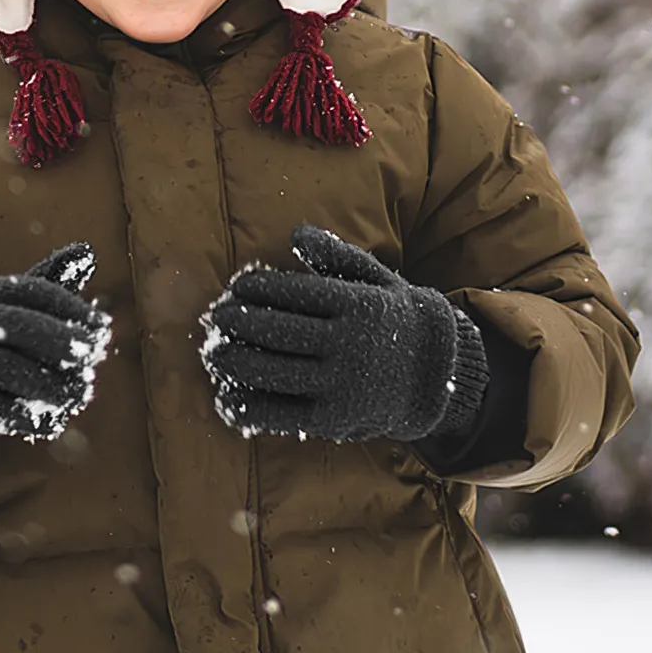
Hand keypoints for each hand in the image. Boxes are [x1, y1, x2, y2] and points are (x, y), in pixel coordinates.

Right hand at [0, 242, 110, 463]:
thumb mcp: (15, 305)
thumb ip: (52, 279)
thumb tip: (88, 252)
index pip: (35, 292)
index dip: (74, 309)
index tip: (103, 327)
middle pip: (23, 327)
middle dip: (66, 343)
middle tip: (95, 357)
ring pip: (15, 371)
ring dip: (58, 386)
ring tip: (81, 392)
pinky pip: (4, 411)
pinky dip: (36, 417)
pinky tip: (55, 417)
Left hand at [197, 224, 487, 444]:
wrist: (437, 376)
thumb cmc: (395, 318)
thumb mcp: (377, 280)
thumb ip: (337, 255)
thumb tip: (297, 232)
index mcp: (357, 306)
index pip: (294, 293)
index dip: (258, 288)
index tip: (236, 286)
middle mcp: (348, 346)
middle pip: (277, 332)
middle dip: (238, 323)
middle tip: (216, 317)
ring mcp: (340, 386)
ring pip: (272, 372)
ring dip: (235, 362)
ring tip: (214, 352)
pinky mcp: (331, 420)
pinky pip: (280, 415)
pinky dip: (248, 408)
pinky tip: (226, 398)